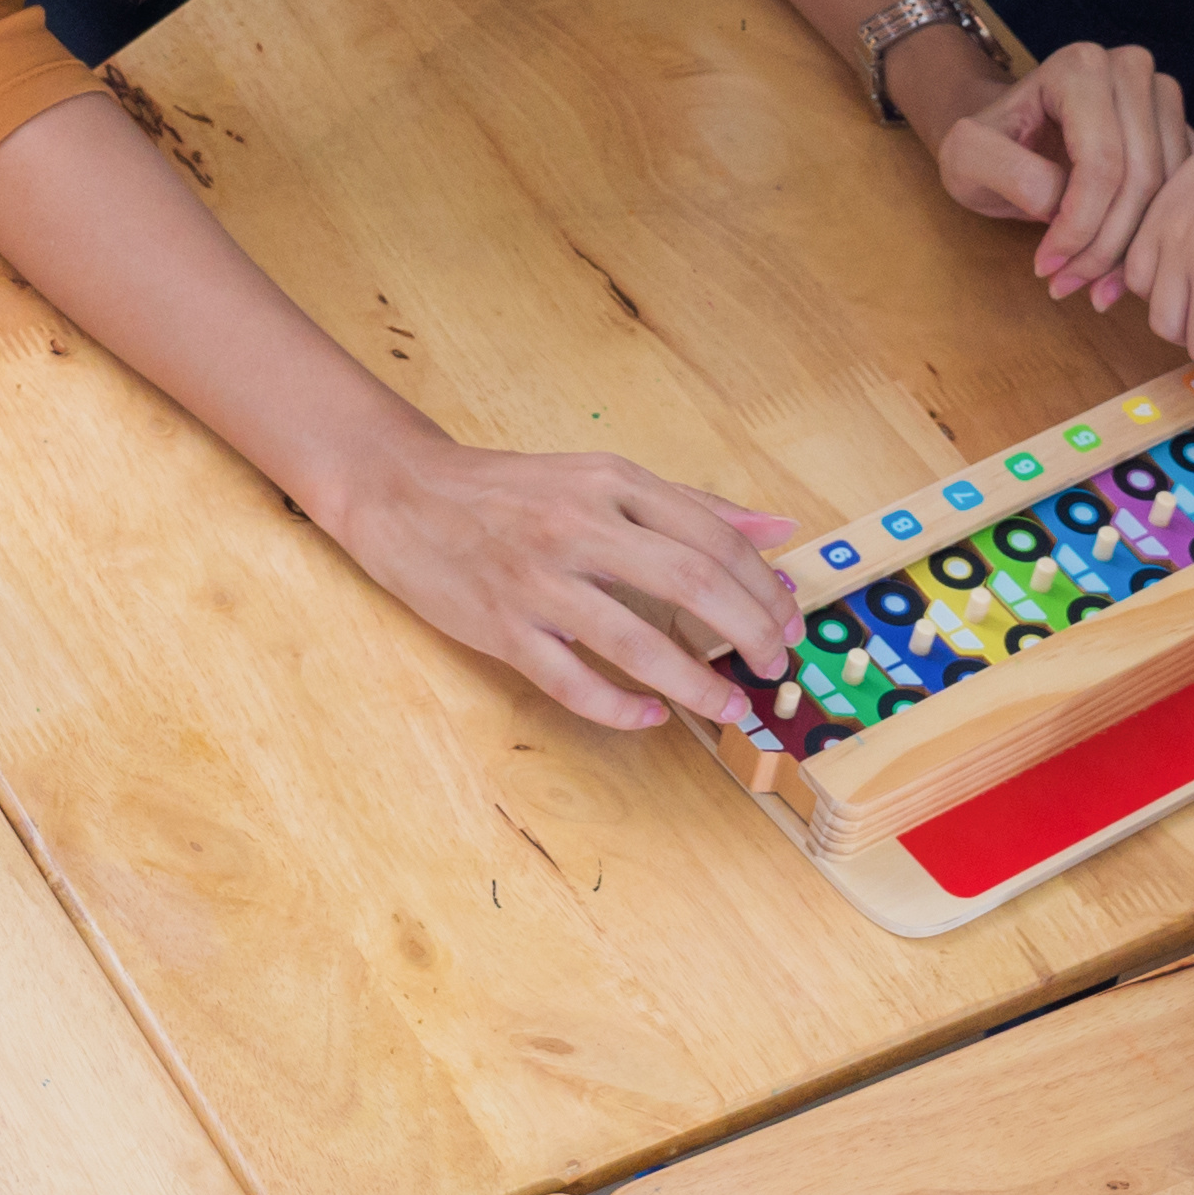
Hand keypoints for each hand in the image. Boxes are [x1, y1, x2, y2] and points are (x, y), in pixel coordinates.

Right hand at [318, 433, 805, 733]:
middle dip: (749, 634)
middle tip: (773, 666)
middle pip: (693, 586)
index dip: (765, 587)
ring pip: (638, 645)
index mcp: (612, 483)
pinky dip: (621, 708)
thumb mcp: (601, 478)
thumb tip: (777, 528)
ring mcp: (539, 581)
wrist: (403, 493)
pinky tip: (651, 716)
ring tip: (729, 708)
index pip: (715, 538)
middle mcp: (579, 526)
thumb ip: (690, 505)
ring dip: (698, 685)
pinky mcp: (502, 628)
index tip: (789, 620)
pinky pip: (573, 683)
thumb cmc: (509, 491)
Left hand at [924, 37, 1190, 303]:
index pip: (1101, 160)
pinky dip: (1151, 241)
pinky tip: (1117, 275)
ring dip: (1129, 252)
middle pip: (1141, 177)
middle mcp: (1130, 70)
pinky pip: (1180, 194)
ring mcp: (1161, 97)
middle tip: (1066, 285)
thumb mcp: (966, 157)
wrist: (1005, 133)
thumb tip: (1060, 205)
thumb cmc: (985, 142)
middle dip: (1104, 245)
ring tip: (1088, 288)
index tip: (1046, 265)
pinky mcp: (1178, 129)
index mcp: (1079, 67)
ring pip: (1166, 192)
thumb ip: (1009, 173)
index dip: (1080, 224)